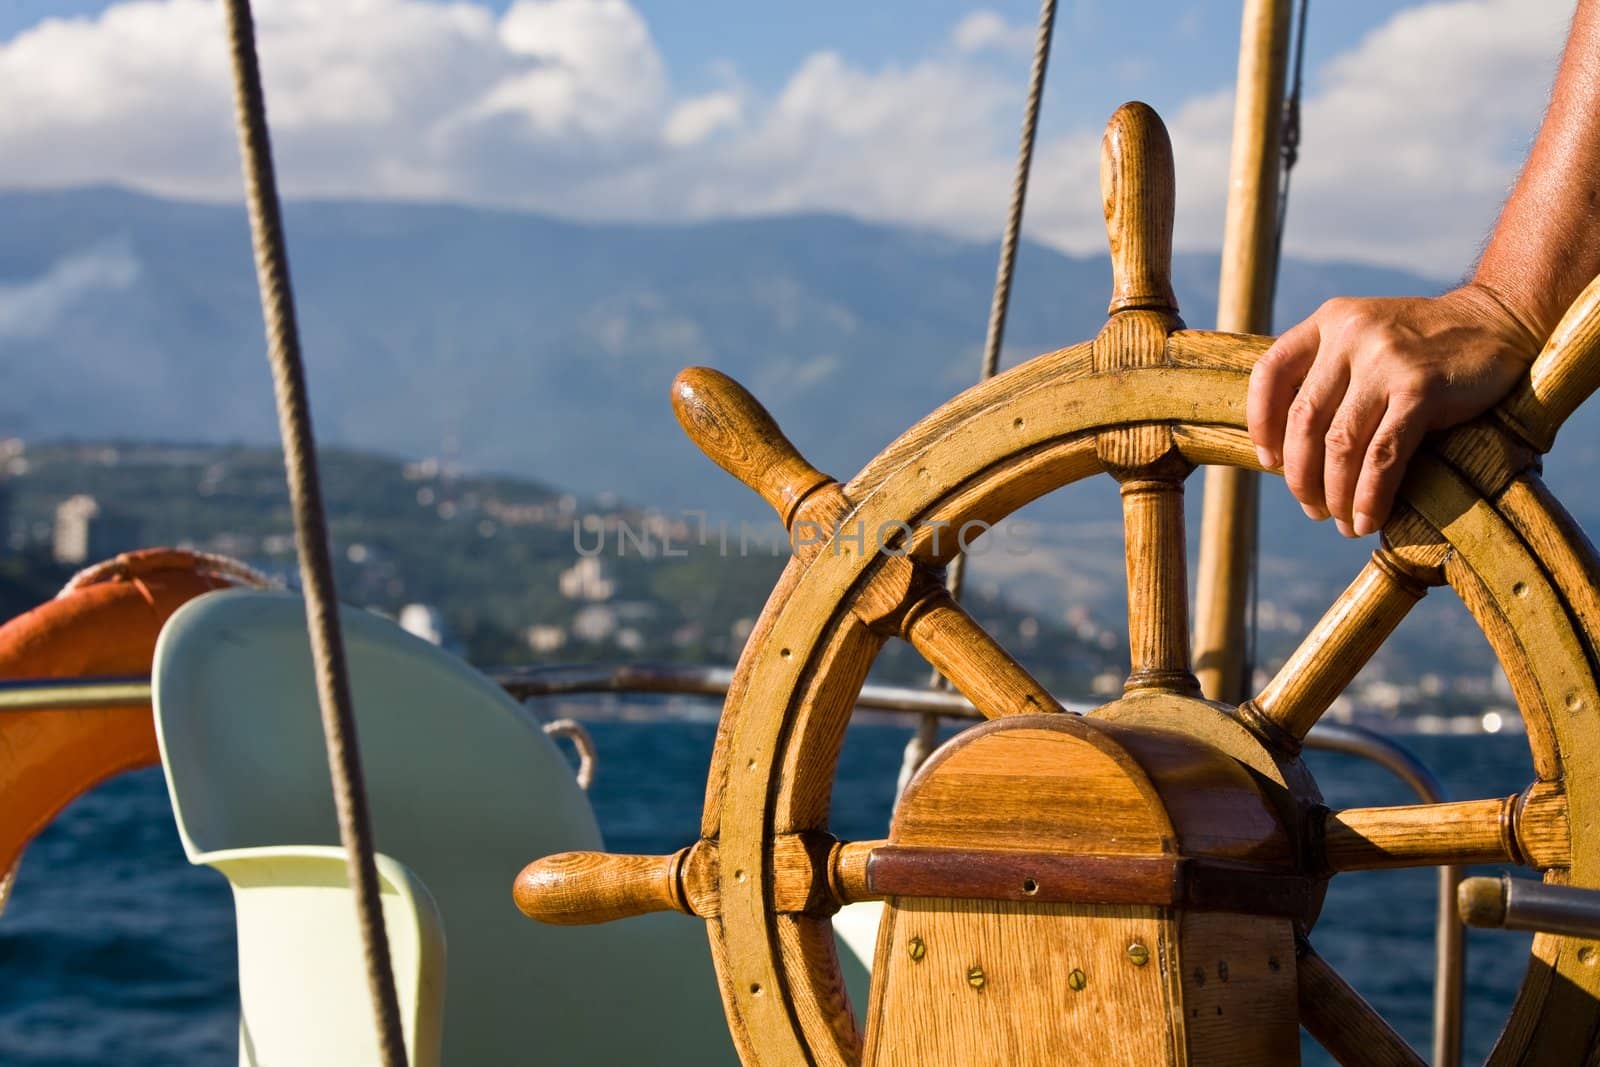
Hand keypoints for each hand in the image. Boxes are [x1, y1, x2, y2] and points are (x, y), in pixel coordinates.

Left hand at [1247, 285, 1539, 536]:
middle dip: (1302, 476)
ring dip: (1336, 495)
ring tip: (1342, 523)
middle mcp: (1349, 335)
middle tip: (1313, 508)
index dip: (1261, 424)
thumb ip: (1329, 374)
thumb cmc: (1425, 346)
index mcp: (1328, 322)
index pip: (1270, 373)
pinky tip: (1368, 520)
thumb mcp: (1366, 339)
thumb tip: (1290, 452)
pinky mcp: (1421, 388)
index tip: (1269, 462)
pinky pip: (1382, 455)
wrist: (1499, 321)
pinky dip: (1370, 496)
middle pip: (1304, 421)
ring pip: (1340, 444)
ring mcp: (1385, 360)